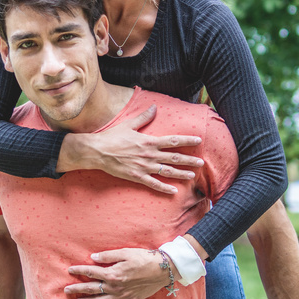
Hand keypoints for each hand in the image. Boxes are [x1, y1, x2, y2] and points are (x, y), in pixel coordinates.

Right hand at [63, 105, 203, 193]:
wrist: (97, 151)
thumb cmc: (112, 137)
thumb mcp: (129, 125)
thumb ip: (144, 117)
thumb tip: (154, 106)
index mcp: (149, 141)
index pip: (172, 140)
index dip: (187, 140)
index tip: (199, 140)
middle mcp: (149, 154)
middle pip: (174, 157)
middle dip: (189, 160)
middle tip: (202, 162)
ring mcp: (144, 166)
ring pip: (167, 171)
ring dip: (181, 173)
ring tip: (192, 175)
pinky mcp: (137, 176)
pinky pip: (153, 183)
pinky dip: (164, 188)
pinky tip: (174, 191)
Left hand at [65, 248, 173, 298]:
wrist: (162, 269)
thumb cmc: (144, 258)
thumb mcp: (125, 252)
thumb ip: (108, 255)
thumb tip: (93, 258)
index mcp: (112, 273)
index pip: (91, 272)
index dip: (79, 270)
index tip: (70, 270)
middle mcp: (115, 287)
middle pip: (92, 288)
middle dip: (78, 289)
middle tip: (66, 290)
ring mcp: (122, 296)